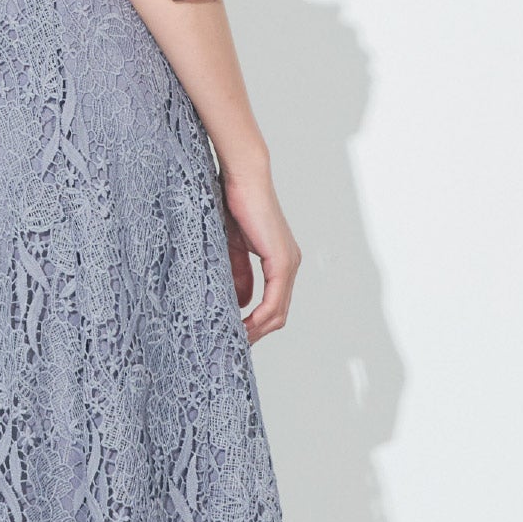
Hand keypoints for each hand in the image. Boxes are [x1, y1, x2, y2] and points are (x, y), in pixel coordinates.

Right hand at [217, 163, 300, 344]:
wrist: (243, 178)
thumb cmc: (235, 203)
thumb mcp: (232, 246)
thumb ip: (237, 273)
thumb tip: (238, 303)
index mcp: (280, 261)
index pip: (274, 304)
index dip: (256, 323)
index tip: (235, 333)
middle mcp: (290, 264)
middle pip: (278, 314)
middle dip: (257, 332)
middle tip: (234, 343)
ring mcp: (289, 263)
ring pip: (278, 311)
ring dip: (258, 329)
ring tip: (236, 338)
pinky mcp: (282, 260)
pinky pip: (275, 300)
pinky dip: (260, 316)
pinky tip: (244, 324)